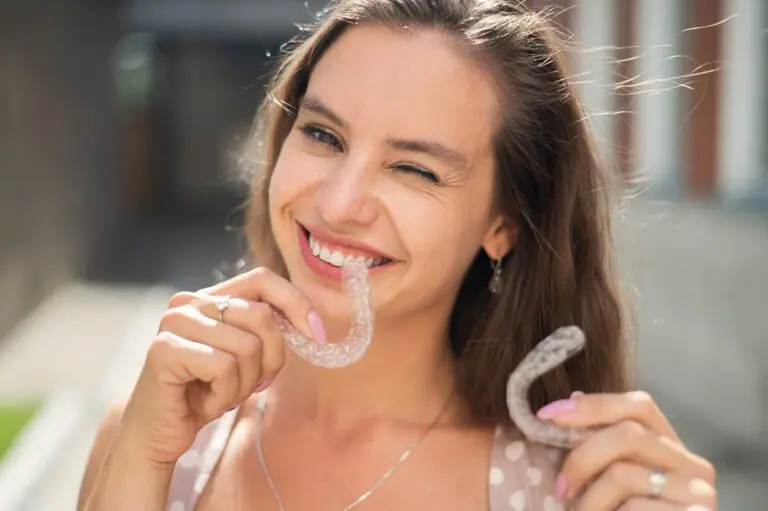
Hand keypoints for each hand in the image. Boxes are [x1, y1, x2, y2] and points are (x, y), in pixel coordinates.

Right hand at [119, 267, 321, 466]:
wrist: (158, 434)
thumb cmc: (204, 393)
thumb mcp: (244, 356)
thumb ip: (266, 332)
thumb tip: (311, 324)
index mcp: (210, 297)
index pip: (263, 279)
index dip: (296, 303)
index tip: (317, 334)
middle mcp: (190, 301)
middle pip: (262, 317)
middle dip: (272, 359)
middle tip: (255, 385)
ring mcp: (175, 322)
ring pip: (247, 346)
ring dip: (245, 383)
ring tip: (223, 394)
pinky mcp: (164, 349)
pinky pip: (224, 368)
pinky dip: (225, 394)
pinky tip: (207, 402)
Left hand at [537, 391, 716, 509]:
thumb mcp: (610, 483)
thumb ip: (601, 447)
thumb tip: (571, 399)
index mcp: (671, 449)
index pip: (639, 405)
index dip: (593, 405)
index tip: (547, 415)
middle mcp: (694, 466)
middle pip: (628, 434)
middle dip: (581, 458)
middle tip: (560, 489)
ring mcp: (700, 495)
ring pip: (624, 474)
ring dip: (590, 501)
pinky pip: (634, 508)